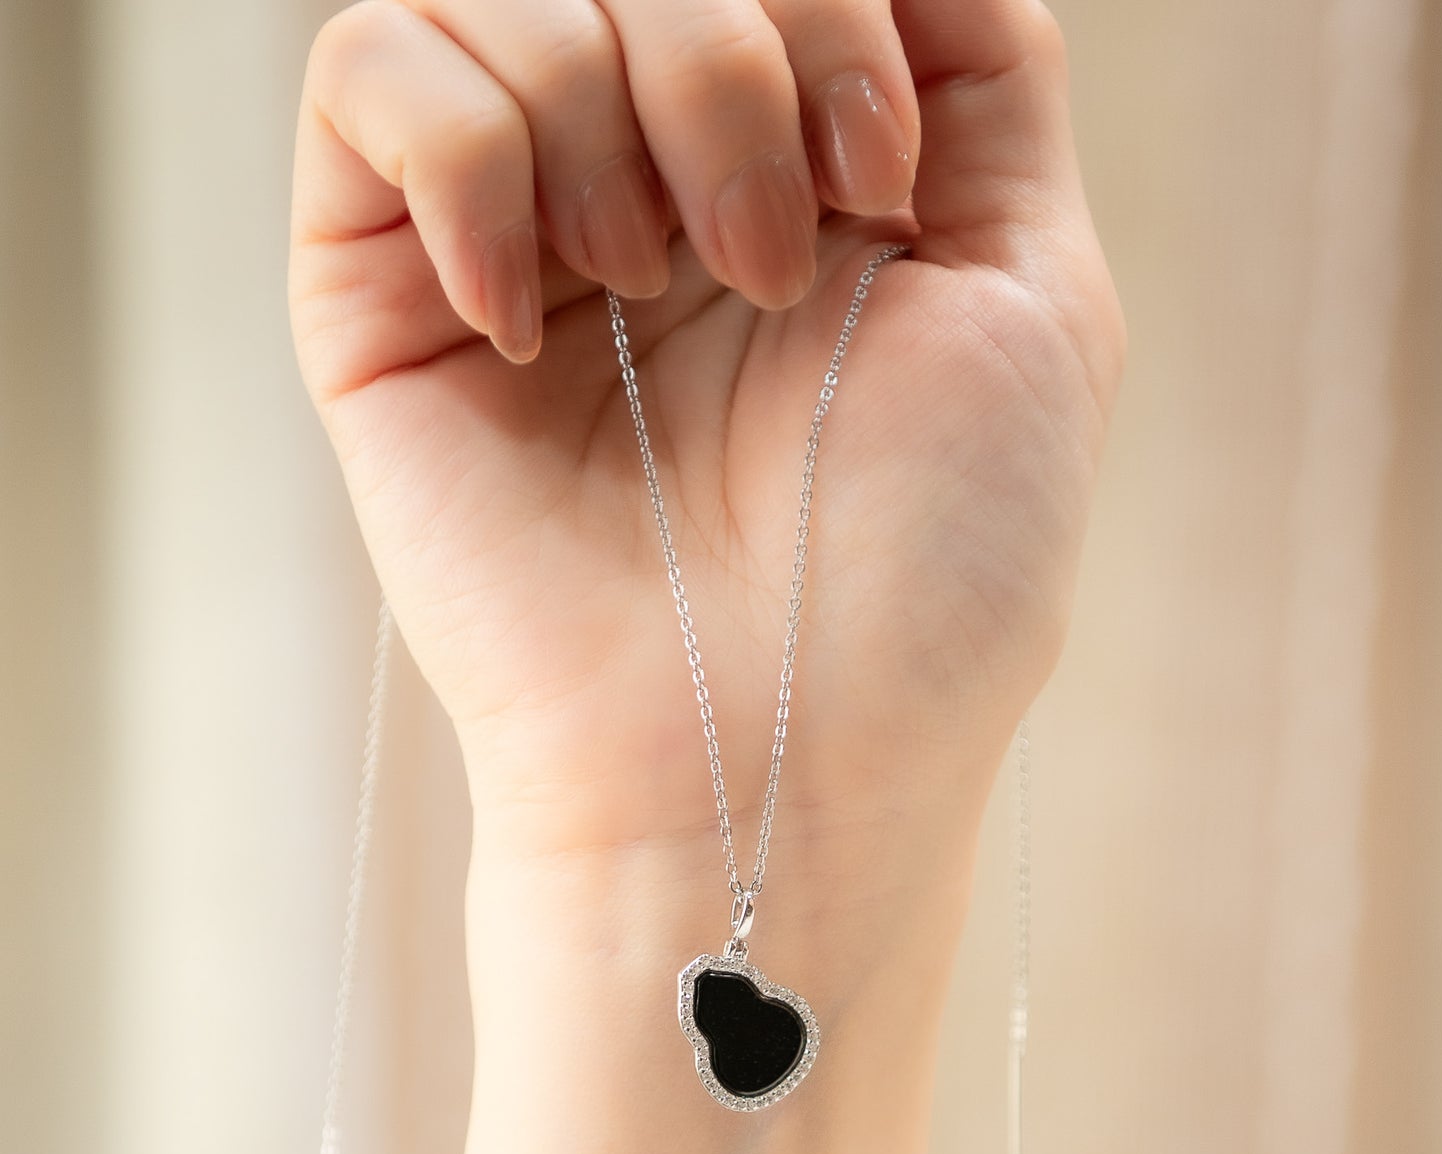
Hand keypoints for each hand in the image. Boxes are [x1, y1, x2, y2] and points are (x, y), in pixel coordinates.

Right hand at [293, 0, 1120, 896]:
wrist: (776, 760)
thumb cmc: (925, 577)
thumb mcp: (1036, 297)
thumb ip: (985, 82)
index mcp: (809, 165)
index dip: (836, 6)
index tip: (880, 182)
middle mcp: (661, 175)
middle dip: (742, 51)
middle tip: (774, 261)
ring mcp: (522, 225)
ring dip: (623, 118)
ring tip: (663, 301)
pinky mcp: (388, 289)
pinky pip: (375, 68)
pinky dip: (469, 158)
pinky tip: (529, 324)